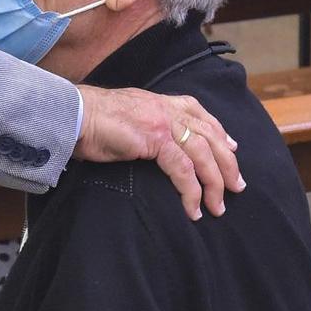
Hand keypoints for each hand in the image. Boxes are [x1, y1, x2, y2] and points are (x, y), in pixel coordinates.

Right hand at [74, 86, 242, 219]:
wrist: (73, 114)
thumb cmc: (92, 119)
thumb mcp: (128, 116)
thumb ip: (147, 124)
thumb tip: (152, 142)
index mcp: (162, 101)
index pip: (201, 115)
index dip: (220, 133)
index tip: (232, 148)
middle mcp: (168, 109)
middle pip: (210, 137)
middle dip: (228, 164)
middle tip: (237, 187)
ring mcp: (164, 122)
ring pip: (203, 155)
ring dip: (214, 184)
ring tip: (218, 207)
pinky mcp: (155, 140)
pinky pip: (183, 170)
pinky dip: (191, 191)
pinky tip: (193, 208)